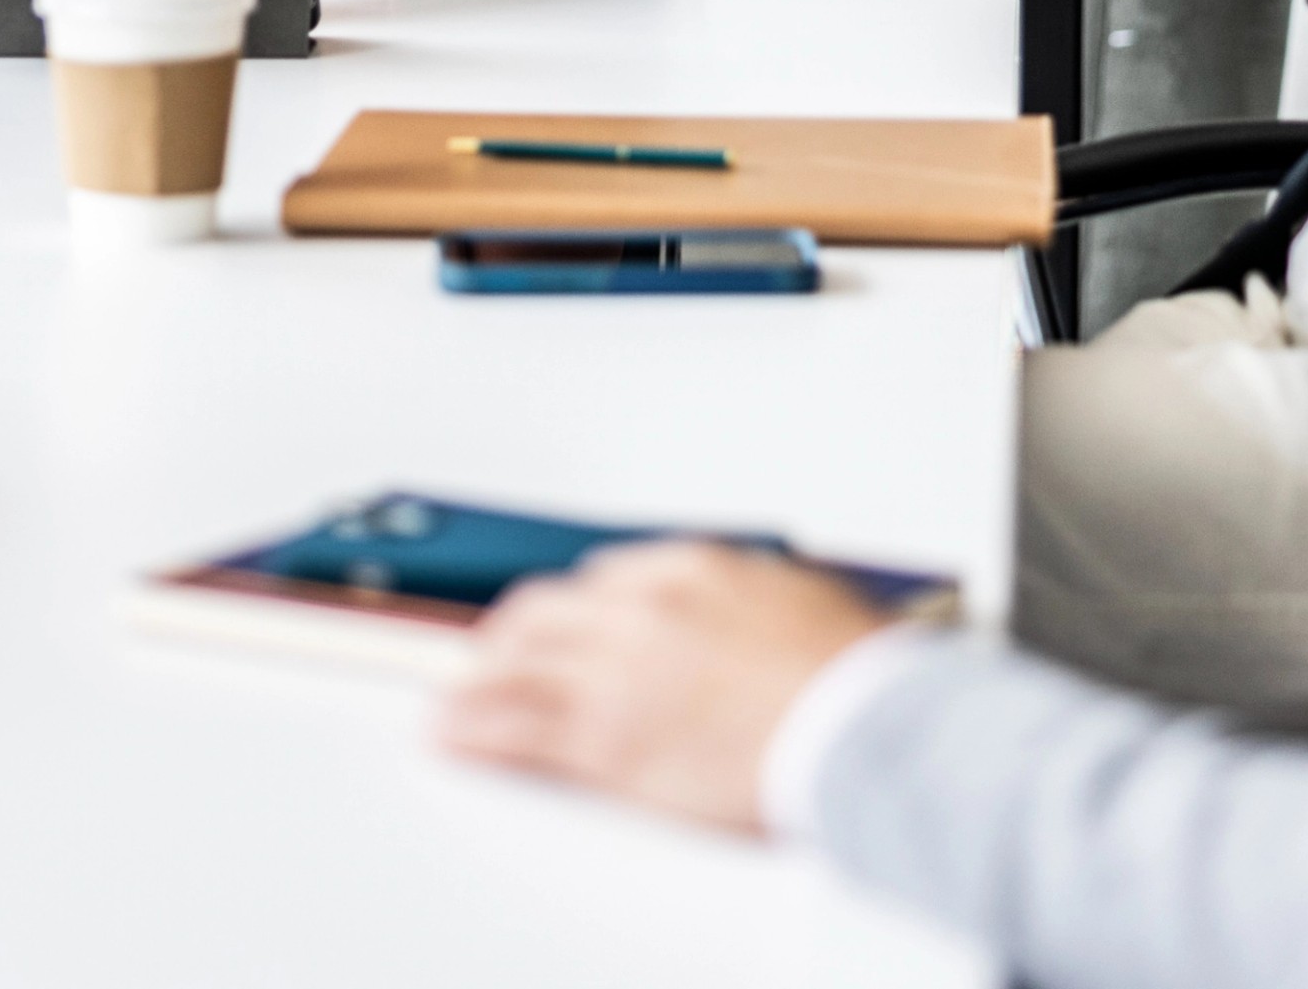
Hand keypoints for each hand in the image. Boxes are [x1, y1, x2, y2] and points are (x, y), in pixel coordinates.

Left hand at [437, 541, 891, 833]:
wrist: (857, 724)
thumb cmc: (851, 674)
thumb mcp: (798, 604)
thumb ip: (750, 603)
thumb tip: (749, 617)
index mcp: (687, 568)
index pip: (602, 579)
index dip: (575, 611)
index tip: (567, 626)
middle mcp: (637, 609)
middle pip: (544, 614)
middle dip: (512, 636)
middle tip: (496, 656)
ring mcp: (613, 674)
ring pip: (514, 668)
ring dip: (477, 683)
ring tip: (457, 700)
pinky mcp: (603, 740)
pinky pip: (511, 730)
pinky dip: (471, 732)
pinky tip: (450, 736)